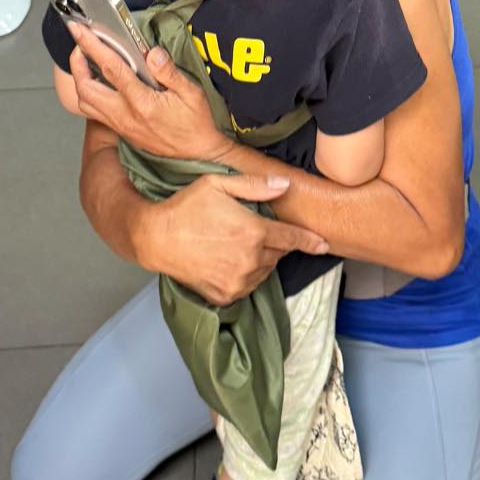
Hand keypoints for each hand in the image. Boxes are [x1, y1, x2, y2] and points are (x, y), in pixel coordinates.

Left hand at [67, 22, 231, 161]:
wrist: (198, 154)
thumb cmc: (197, 124)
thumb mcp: (193, 93)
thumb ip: (169, 71)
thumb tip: (151, 53)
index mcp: (143, 103)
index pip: (110, 69)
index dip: (91, 46)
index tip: (79, 30)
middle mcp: (126, 116)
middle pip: (85, 89)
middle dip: (76, 63)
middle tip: (81, 45)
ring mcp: (121, 125)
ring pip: (85, 103)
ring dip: (80, 81)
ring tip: (85, 62)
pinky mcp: (122, 131)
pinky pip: (94, 113)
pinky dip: (89, 94)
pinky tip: (98, 82)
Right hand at [139, 174, 329, 304]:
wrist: (155, 238)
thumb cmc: (185, 206)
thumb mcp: (218, 184)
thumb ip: (255, 186)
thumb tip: (285, 185)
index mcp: (254, 232)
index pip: (292, 238)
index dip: (310, 241)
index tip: (324, 245)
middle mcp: (251, 260)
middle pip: (278, 254)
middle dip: (273, 243)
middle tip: (251, 231)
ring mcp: (238, 280)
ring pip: (264, 271)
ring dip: (260, 260)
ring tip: (236, 245)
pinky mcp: (225, 295)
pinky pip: (247, 286)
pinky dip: (245, 276)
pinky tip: (228, 262)